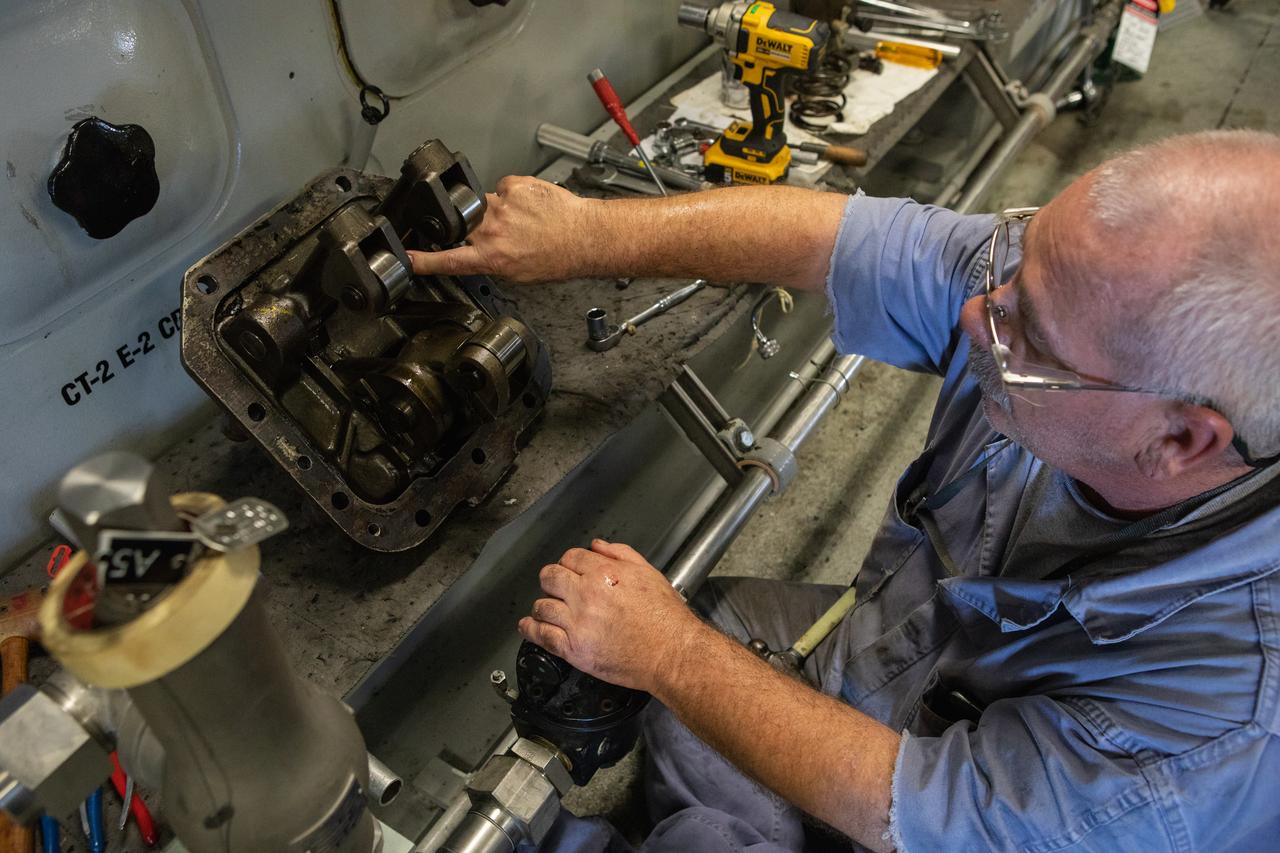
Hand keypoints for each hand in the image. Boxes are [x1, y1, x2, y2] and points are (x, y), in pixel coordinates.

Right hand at [407, 176, 598, 282]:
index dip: (423, 259)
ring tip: (524, 220)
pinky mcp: (515, 186)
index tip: (406, 258)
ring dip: (499, 210)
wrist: (584, 237)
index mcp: (490, 257)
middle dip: (476, 226)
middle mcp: (492, 231)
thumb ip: (492, 261)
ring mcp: (502, 206)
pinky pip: (505, 186)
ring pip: (485, 203)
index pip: (447, 259)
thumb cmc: (558, 259)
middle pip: (465, 224)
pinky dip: (515, 194)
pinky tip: (531, 205)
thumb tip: (482, 253)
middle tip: (504, 233)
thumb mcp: (518, 274)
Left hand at [518, 539, 707, 693]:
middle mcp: (586, 595)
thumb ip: (621, 554)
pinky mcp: (574, 649)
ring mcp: (577, 623)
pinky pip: (542, 635)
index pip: (570, 558)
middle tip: (555, 587)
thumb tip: (597, 546)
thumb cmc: (665, 617)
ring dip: (542, 606)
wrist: (671, 653)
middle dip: (551, 580)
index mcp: (604, 573)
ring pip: (542, 606)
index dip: (569, 563)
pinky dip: (531, 629)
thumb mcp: (648, 573)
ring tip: (545, 609)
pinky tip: (529, 626)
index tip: (569, 571)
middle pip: (550, 577)